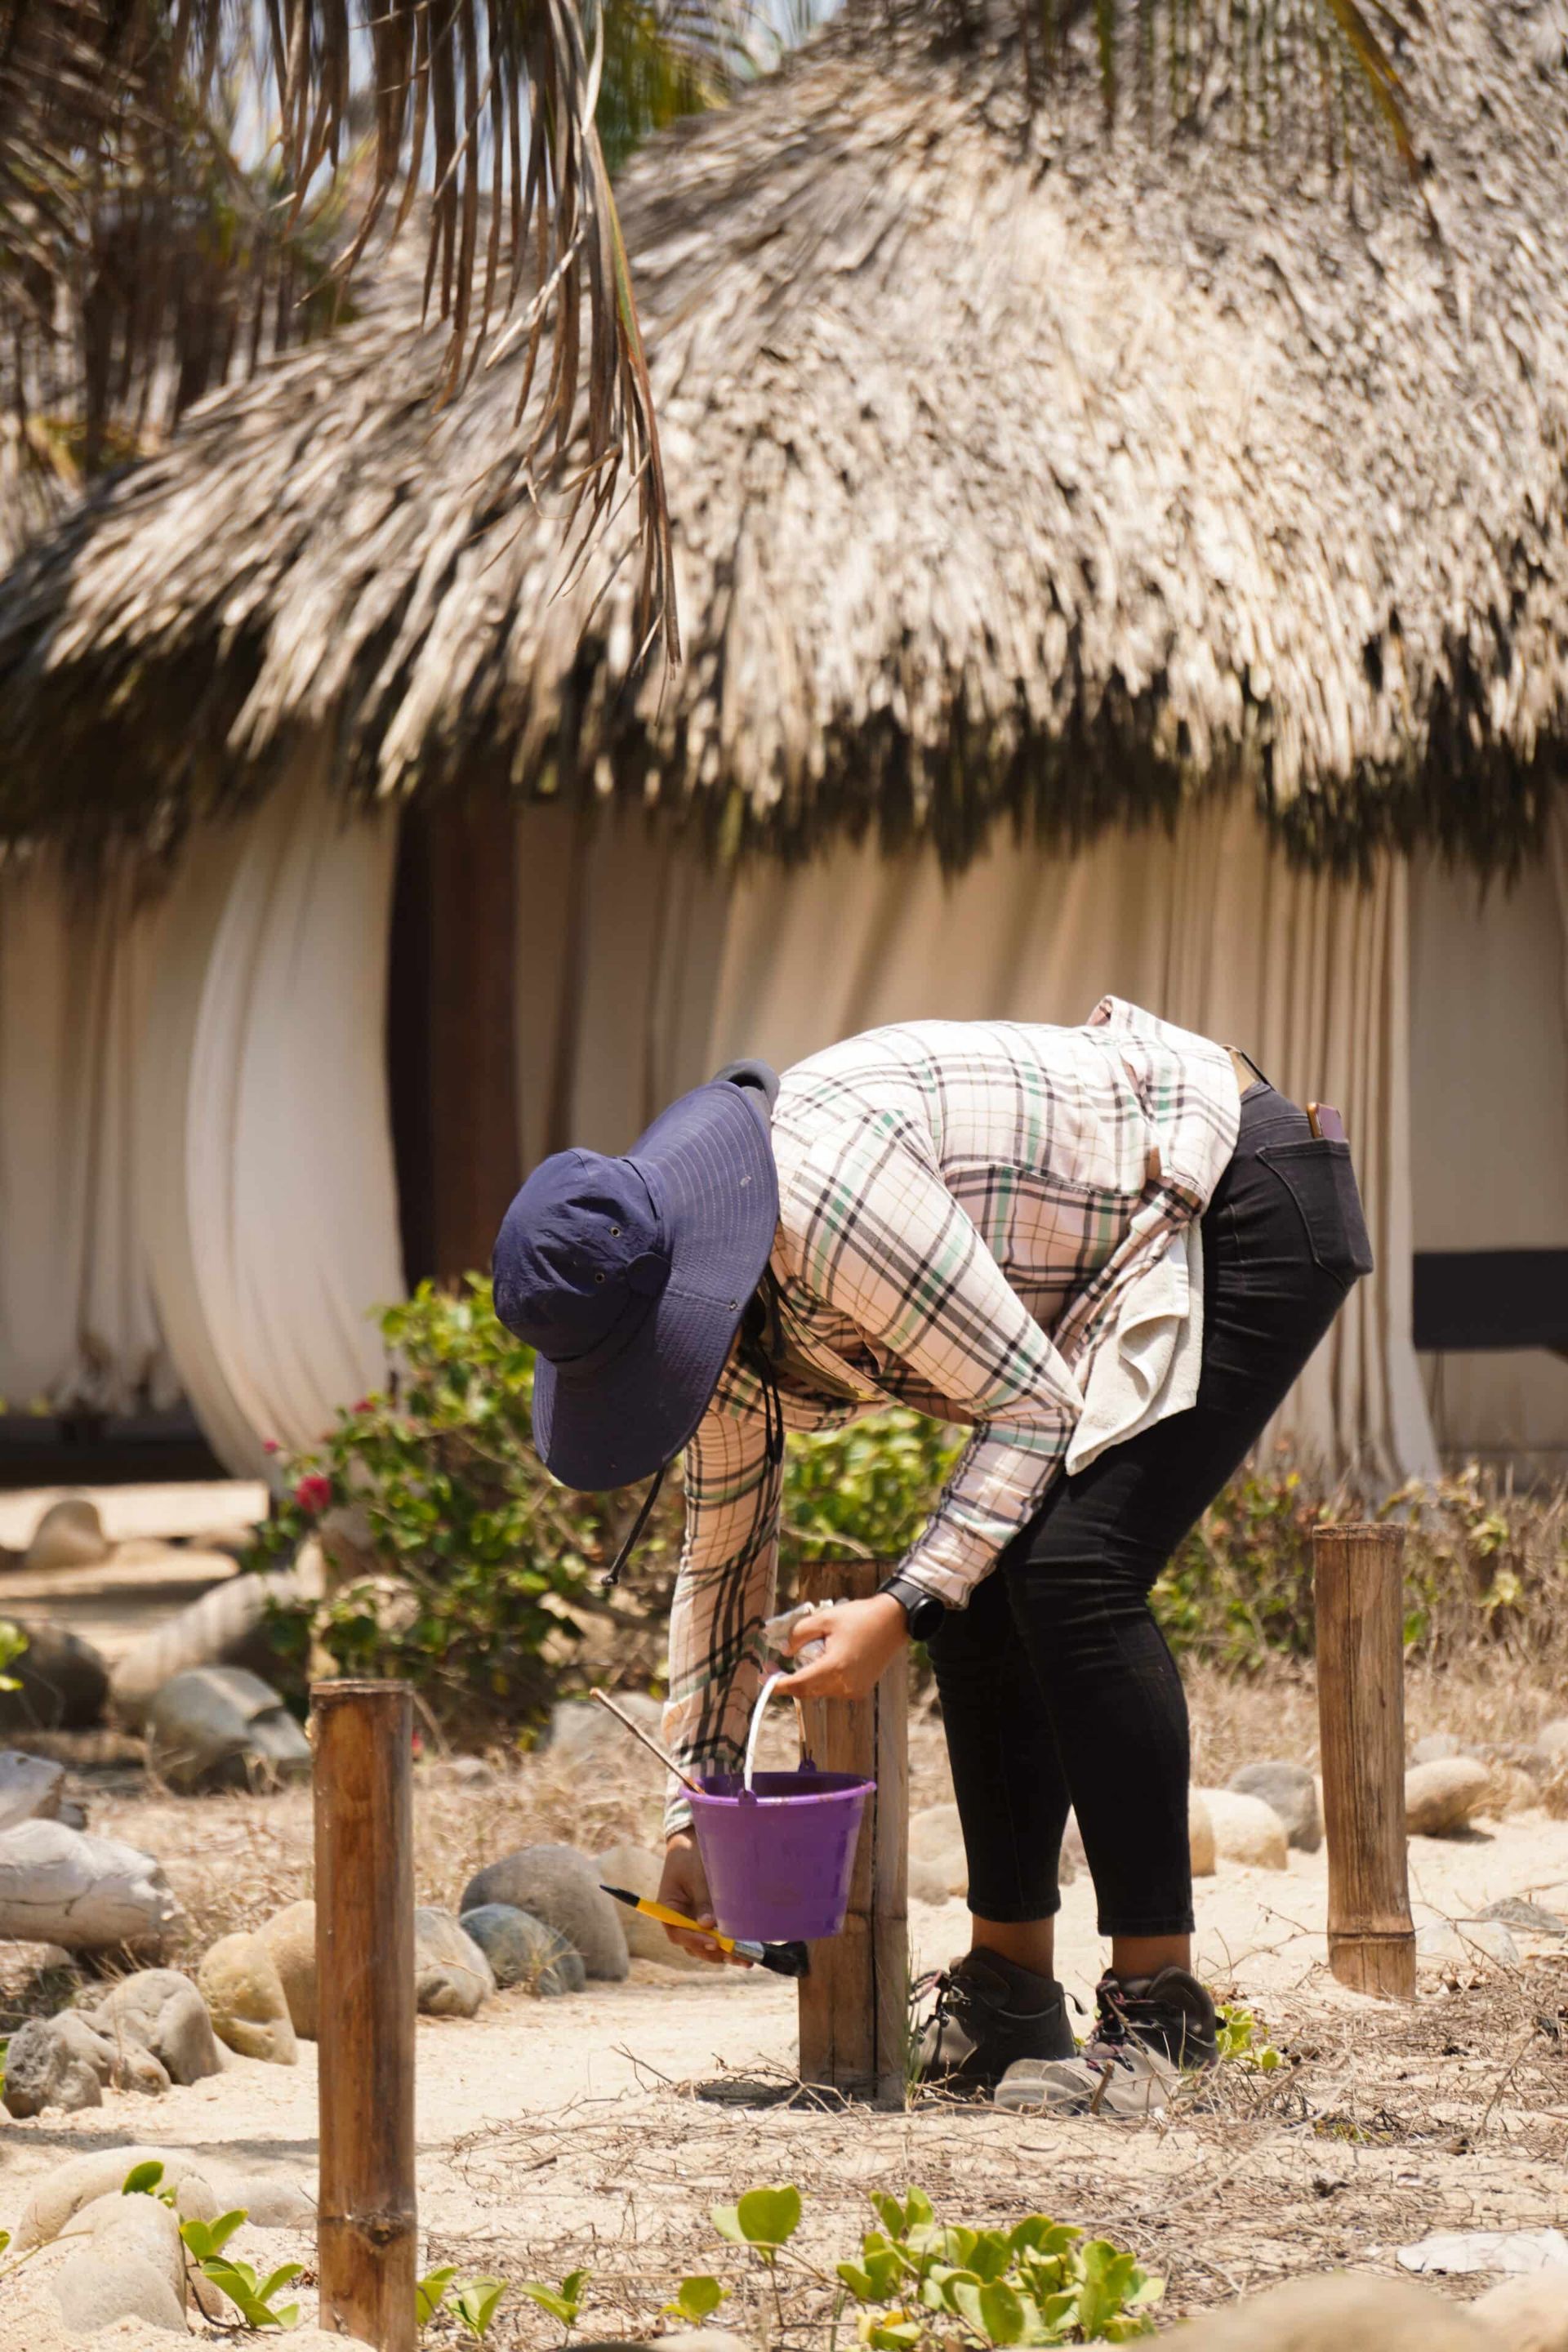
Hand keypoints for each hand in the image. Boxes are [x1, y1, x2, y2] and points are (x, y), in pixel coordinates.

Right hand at [658, 1832, 749, 1965]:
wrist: (695, 1842)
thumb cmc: (691, 1855)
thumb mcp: (696, 1876)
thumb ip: (702, 1901)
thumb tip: (708, 1926)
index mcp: (668, 1908)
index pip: (677, 1932)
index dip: (695, 1940)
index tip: (714, 1942)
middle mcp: (680, 1921)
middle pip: (693, 1945)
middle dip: (715, 1953)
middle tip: (736, 1955)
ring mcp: (694, 1923)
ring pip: (706, 1946)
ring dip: (724, 1954)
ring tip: (746, 1959)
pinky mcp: (709, 1921)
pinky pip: (717, 1938)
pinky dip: (729, 1945)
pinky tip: (747, 1951)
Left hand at [784, 1592, 907, 1701]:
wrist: (893, 1622)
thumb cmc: (859, 1617)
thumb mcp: (824, 1618)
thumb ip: (798, 1635)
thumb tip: (785, 1651)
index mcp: (834, 1667)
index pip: (797, 1684)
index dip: (776, 1684)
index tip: (762, 1678)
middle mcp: (844, 1685)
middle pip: (806, 1691)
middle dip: (788, 1680)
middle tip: (774, 1666)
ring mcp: (854, 1690)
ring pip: (819, 1691)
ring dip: (808, 1677)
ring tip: (813, 1652)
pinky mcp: (860, 1690)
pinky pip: (833, 1689)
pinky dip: (824, 1679)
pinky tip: (828, 1658)